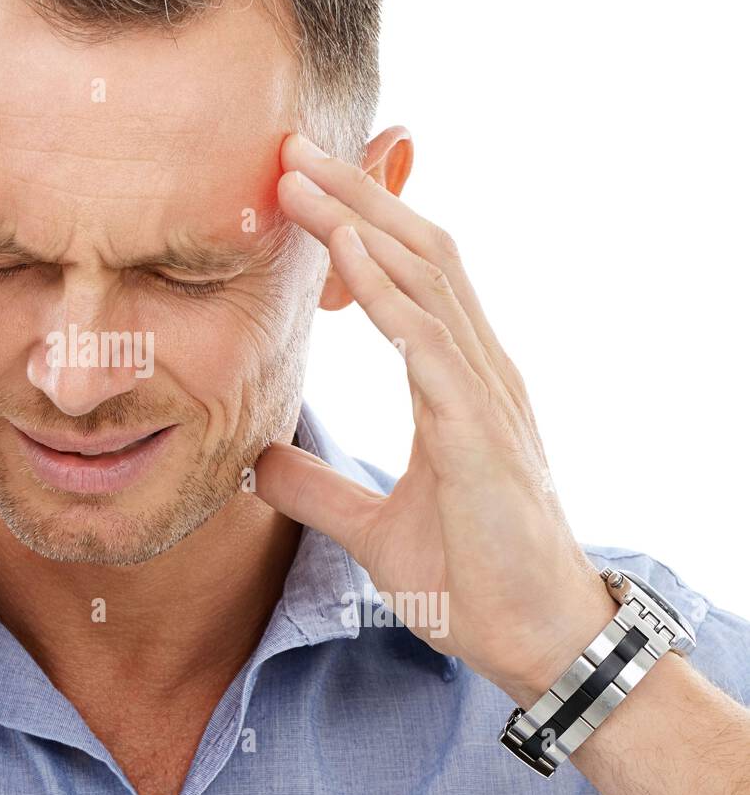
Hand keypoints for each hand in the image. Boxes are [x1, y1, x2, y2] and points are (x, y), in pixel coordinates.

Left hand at [254, 134, 616, 705]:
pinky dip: (390, 296)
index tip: (298, 187)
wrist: (536, 645)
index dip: (357, 226)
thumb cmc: (473, 583)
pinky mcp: (482, 434)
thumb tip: (257, 465)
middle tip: (291, 150)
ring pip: (427, 281)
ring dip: (362, 224)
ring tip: (302, 178)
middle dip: (355, 197)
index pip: (410, 279)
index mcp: (459, 384)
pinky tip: (347, 257)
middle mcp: (480, 372)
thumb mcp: (373, 530)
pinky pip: (432, 346)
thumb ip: (318, 492)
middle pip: (419, 254)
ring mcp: (487, 397)